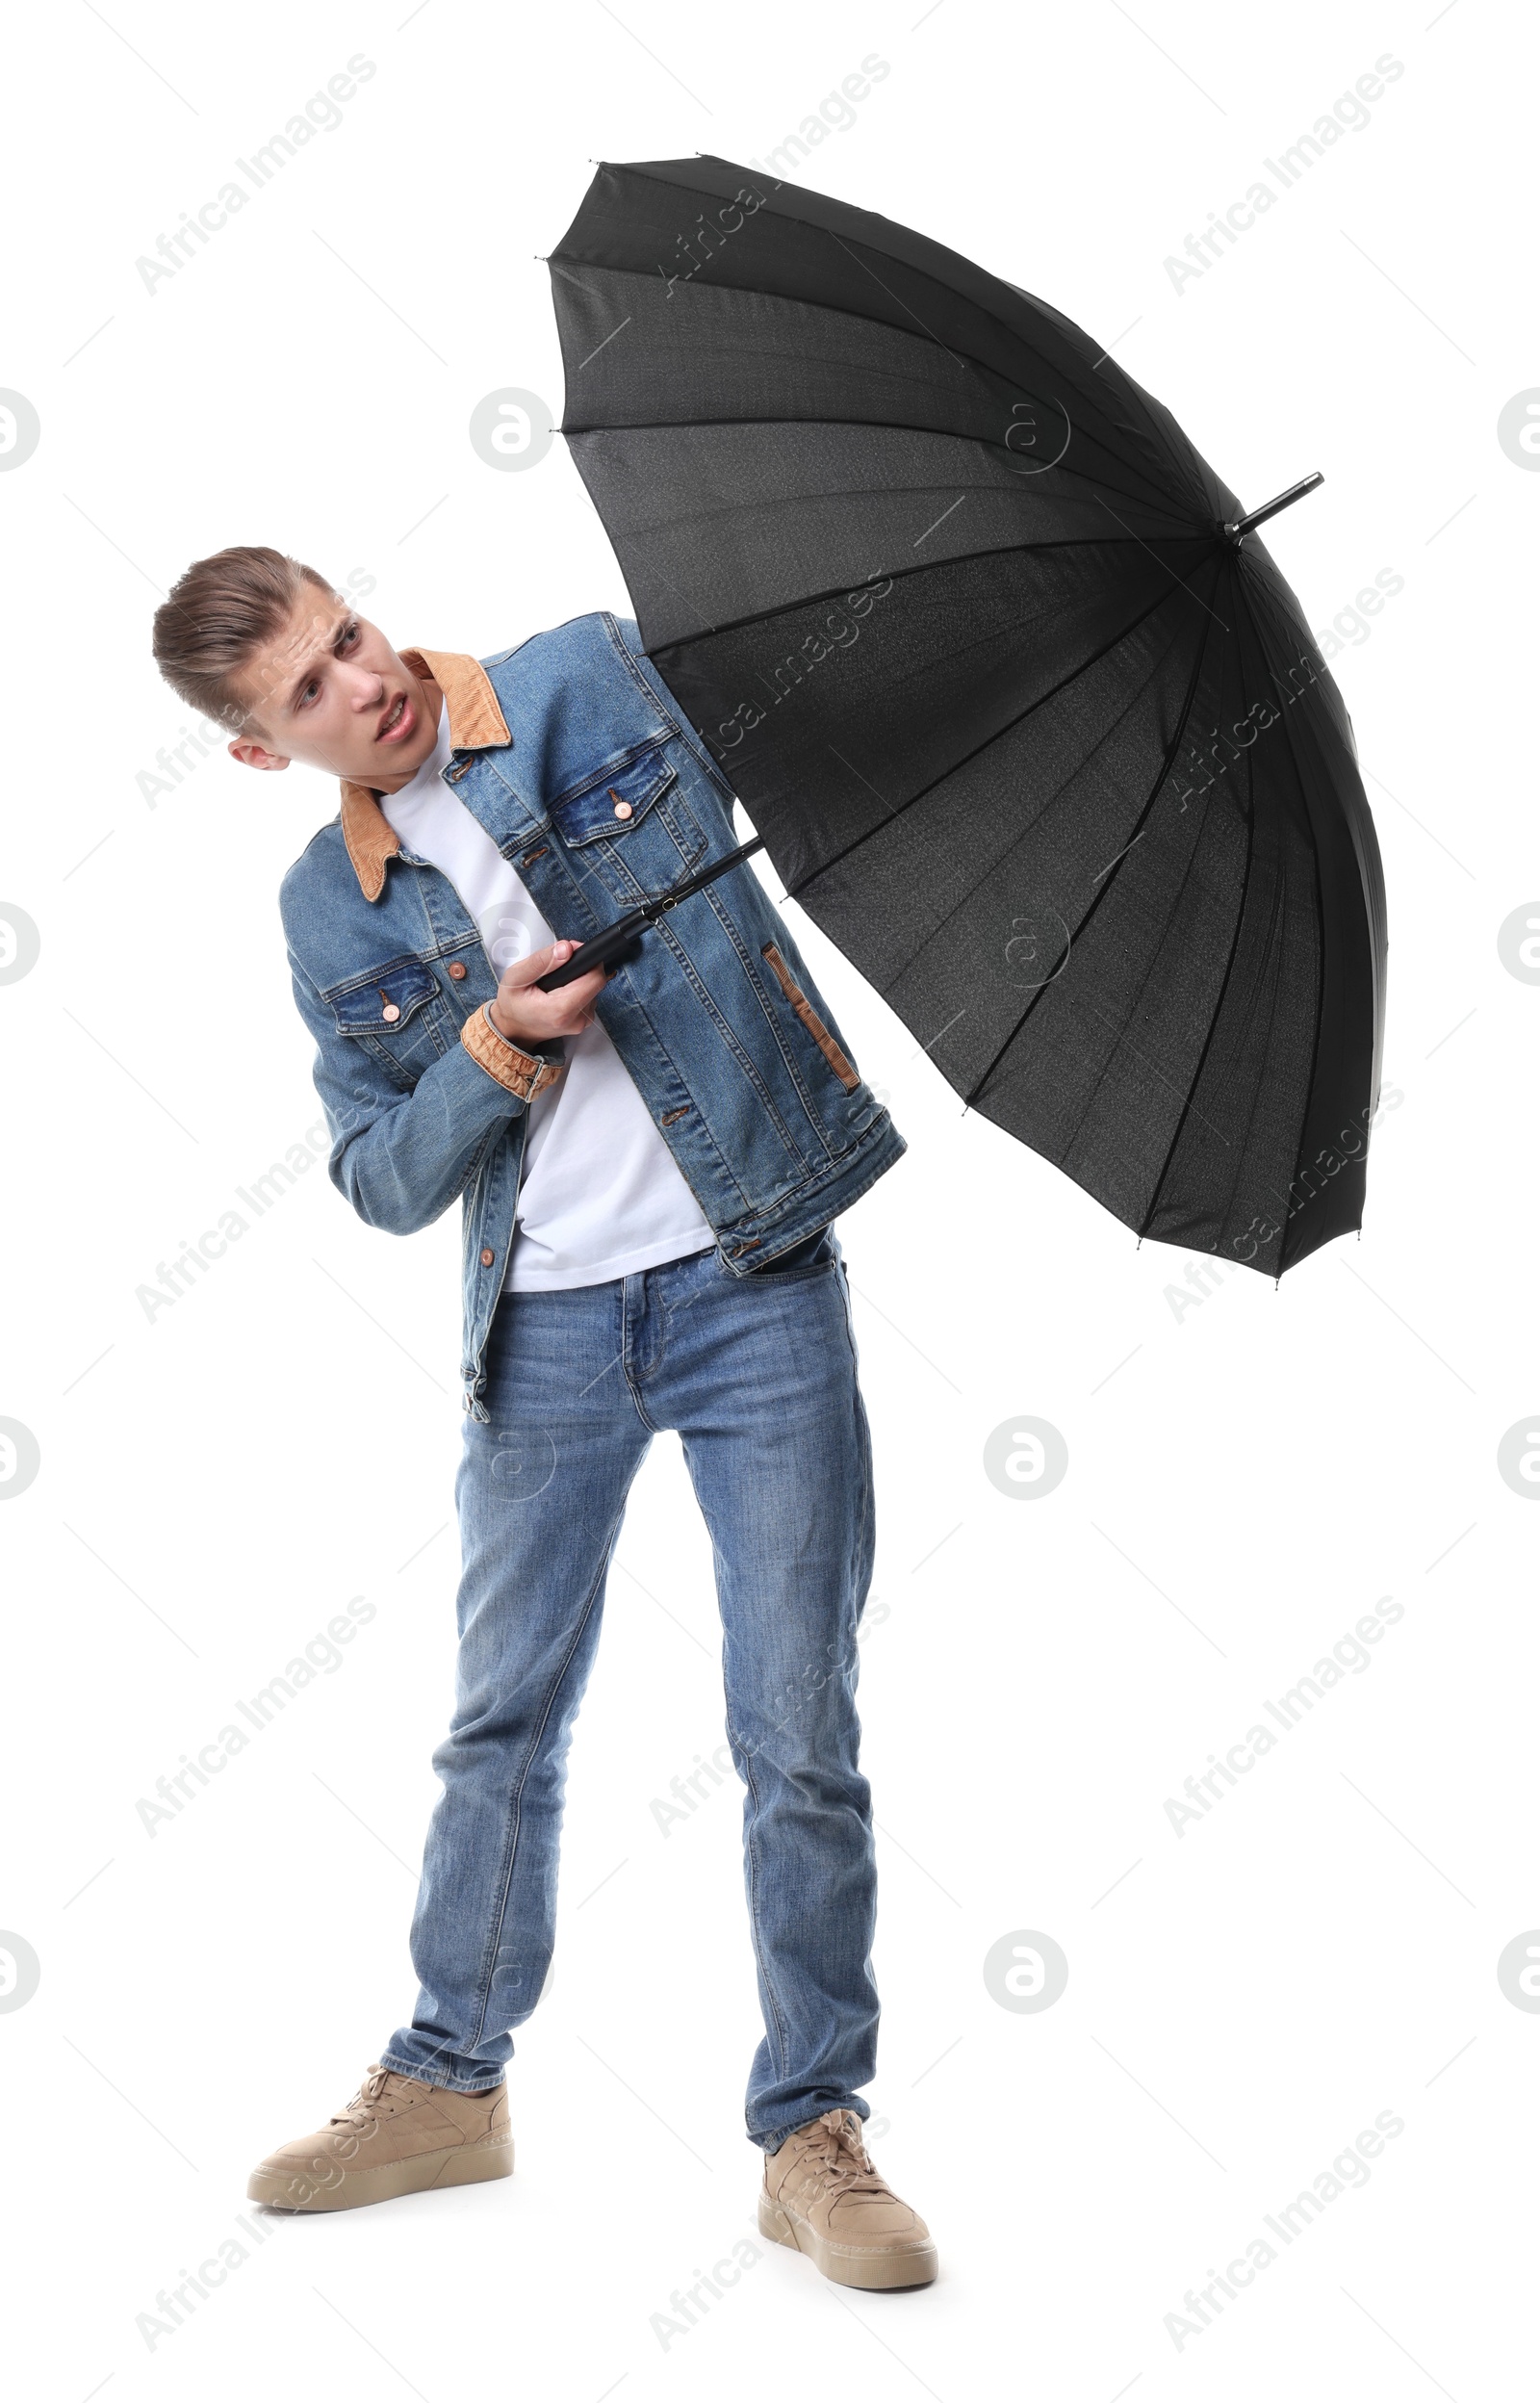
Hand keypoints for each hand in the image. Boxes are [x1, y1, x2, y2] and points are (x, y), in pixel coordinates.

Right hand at [488, 939, 605, 1046]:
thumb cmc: (513, 1004)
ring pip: (594, 989)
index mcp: (561, 1009)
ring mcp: (583, 1023)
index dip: (587, 960)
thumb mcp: (516, 976)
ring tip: (556, 981)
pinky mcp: (584, 1022)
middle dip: (582, 968)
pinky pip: (590, 997)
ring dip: (579, 979)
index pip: (595, 978)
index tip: (572, 953)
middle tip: (558, 966)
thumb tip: (566, 948)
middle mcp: (577, 1019)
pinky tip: (561, 990)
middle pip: (596, 982)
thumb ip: (542, 960)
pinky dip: (578, 989)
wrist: (514, 1028)